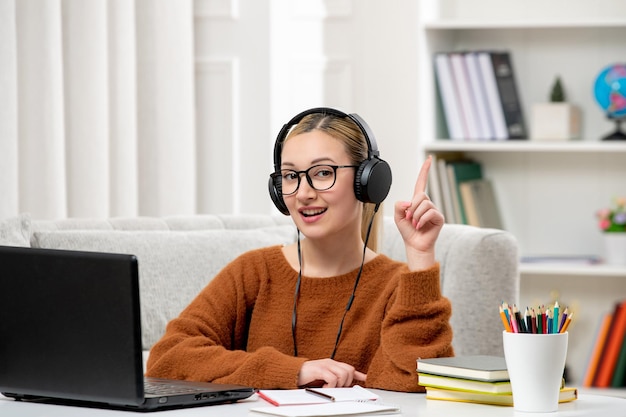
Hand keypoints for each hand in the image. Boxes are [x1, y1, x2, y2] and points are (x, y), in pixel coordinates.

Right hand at [297, 359, 366, 387]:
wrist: (292, 372)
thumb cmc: (307, 376)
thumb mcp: (323, 378)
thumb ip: (333, 379)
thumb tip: (342, 387)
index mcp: (332, 364)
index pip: (349, 367)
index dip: (358, 374)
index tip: (366, 379)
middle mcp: (330, 363)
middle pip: (349, 370)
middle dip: (346, 382)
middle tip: (337, 388)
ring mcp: (325, 365)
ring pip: (343, 374)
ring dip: (339, 384)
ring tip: (329, 387)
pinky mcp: (319, 369)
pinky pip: (332, 378)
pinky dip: (331, 385)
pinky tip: (324, 387)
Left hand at [393, 155, 443, 269]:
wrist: (414, 245)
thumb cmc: (408, 231)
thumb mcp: (398, 216)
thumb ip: (399, 205)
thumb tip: (410, 201)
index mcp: (417, 201)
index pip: (421, 182)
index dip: (425, 171)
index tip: (429, 159)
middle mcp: (427, 204)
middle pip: (420, 195)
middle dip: (412, 208)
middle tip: (410, 219)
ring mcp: (434, 210)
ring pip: (424, 204)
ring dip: (416, 215)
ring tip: (415, 224)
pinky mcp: (439, 218)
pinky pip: (429, 213)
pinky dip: (421, 220)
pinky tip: (420, 226)